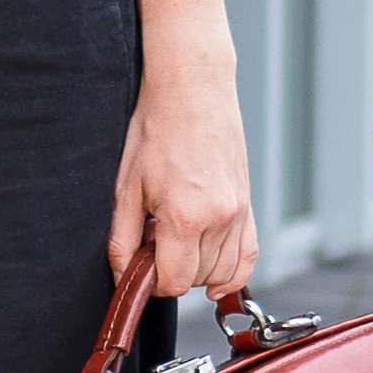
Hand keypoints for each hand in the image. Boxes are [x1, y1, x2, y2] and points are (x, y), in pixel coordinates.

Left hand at [107, 37, 256, 305]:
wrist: (193, 89)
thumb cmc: (157, 129)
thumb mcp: (127, 186)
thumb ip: (123, 239)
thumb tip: (124, 276)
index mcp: (185, 216)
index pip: (174, 282)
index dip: (153, 283)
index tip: (142, 267)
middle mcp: (219, 218)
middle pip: (198, 279)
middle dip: (173, 272)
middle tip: (155, 243)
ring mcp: (239, 211)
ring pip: (223, 271)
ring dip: (198, 270)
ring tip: (177, 241)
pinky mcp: (248, 203)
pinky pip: (249, 255)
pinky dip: (235, 273)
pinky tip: (216, 279)